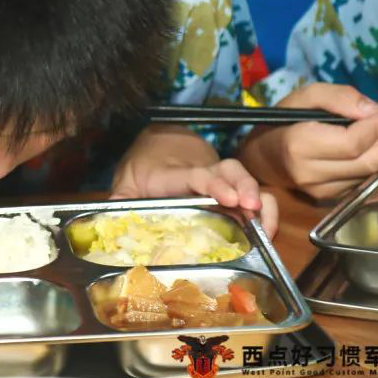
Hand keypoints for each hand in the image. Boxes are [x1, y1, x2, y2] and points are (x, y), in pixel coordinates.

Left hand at [111, 127, 277, 237]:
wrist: (158, 145)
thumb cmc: (143, 167)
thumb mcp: (126, 182)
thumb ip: (120, 199)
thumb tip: (111, 217)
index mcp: (175, 173)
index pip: (196, 174)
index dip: (213, 184)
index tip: (228, 198)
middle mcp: (203, 171)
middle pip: (229, 170)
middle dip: (245, 187)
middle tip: (253, 208)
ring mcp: (219, 179)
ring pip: (244, 179)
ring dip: (259, 200)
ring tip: (266, 226)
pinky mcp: (229, 188)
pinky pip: (251, 193)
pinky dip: (264, 209)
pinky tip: (266, 231)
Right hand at [238, 82, 377, 198]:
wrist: (261, 158)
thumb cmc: (280, 122)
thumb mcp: (303, 97)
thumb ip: (338, 97)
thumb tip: (374, 110)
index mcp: (300, 145)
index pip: (352, 143)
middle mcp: (311, 173)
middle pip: (368, 162)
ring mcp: (321, 190)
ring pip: (370, 174)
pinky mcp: (329, 198)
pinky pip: (363, 181)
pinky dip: (375, 163)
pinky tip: (375, 146)